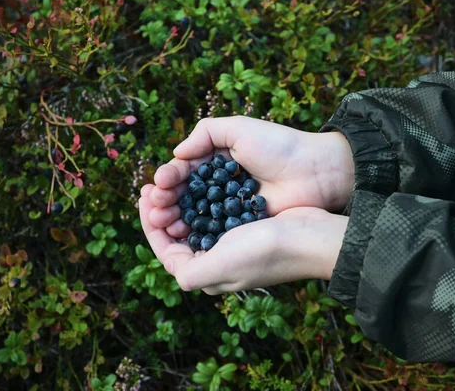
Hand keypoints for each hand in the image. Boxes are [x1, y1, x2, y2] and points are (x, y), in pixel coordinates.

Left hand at [139, 184, 347, 294]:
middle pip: (179, 235)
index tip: (144, 195)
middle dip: (164, 210)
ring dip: (180, 200)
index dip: (149, 224)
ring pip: (195, 220)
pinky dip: (202, 195)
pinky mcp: (247, 226)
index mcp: (207, 274)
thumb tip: (173, 270)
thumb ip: (188, 272)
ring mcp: (232, 244)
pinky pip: (215, 210)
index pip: (166, 251)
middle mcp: (217, 261)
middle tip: (153, 185)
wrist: (310, 237)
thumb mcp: (220, 266)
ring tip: (171, 180)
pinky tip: (198, 180)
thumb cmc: (265, 251)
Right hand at [146, 116, 353, 237]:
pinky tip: (183, 232)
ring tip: (162, 221)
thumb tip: (177, 154)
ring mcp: (230, 206)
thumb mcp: (240, 129)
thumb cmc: (279, 146)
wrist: (315, 171)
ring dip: (176, 217)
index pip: (185, 171)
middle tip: (155, 207)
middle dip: (167, 200)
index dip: (169, 178)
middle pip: (185, 194)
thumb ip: (205, 133)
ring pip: (195, 213)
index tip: (158, 185)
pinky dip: (197, 230)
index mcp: (217, 160)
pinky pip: (214, 228)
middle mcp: (221, 184)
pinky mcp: (242, 224)